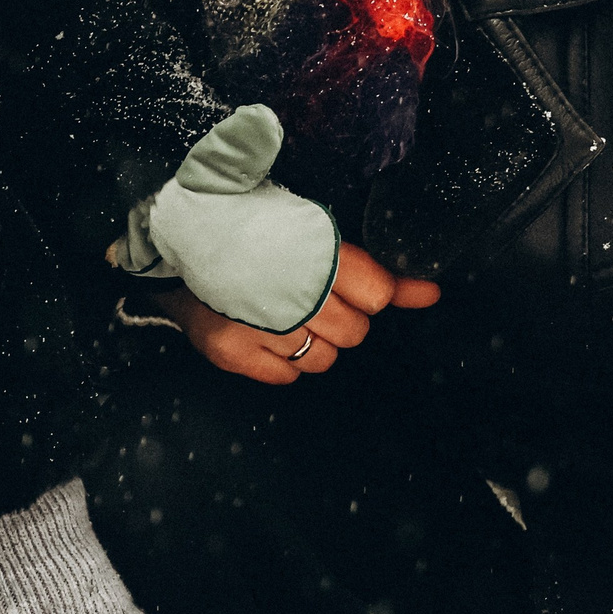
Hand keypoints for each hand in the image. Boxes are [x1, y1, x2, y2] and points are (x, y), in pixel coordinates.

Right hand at [181, 243, 435, 382]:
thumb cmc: (256, 236)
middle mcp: (285, 292)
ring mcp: (256, 326)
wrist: (179, 242)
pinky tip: (264, 332)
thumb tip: (434, 293)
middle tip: (310, 295)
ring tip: (286, 314)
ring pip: (324, 360)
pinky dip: (283, 361)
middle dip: (341, 317)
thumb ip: (379, 273)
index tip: (348, 284)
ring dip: (314, 342)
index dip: (369, 292)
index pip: (376, 294)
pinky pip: (288, 377)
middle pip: (354, 332)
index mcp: (311, 252)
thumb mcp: (318, 239)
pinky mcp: (231, 352)